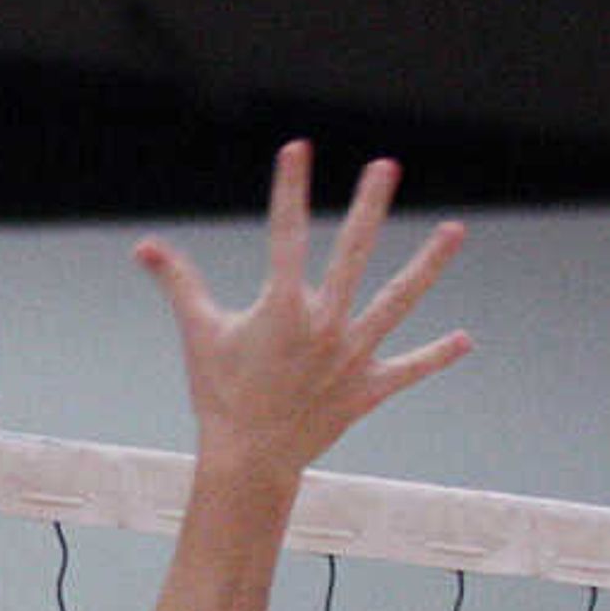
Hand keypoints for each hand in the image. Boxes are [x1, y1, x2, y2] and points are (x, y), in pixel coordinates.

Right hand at [135, 146, 468, 477]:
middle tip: (385, 166)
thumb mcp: (199, 334)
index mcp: (282, 308)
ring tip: (454, 229)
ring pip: (397, 301)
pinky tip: (464, 340)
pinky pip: (408, 369)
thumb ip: (178, 283)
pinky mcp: (367, 388)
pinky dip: (436, 356)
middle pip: (353, 254)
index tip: (297, 149)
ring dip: (427, 264)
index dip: (290, 188)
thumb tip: (145, 247)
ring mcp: (351, 356)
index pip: (285, 234)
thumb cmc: (220, 396)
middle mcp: (324, 326)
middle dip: (369, 206)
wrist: (248, 461)